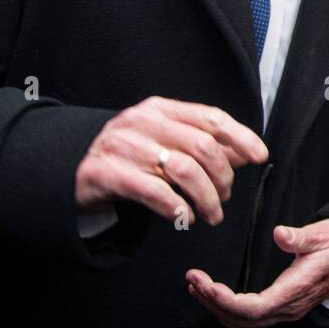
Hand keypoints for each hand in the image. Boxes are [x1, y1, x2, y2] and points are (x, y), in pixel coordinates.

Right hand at [74, 96, 266, 225]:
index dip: (240, 137)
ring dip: (206, 198)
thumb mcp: (164, 142)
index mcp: (161, 110)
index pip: (211, 118)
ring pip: (183, 170)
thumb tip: (244, 153)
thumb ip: (202, 145)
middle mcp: (143, 122)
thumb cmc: (127, 156)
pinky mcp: (106, 172)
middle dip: (223, 178)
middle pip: (202, 147)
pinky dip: (176, 207)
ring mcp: (123, 146)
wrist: (68, 167)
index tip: (260, 156)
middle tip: (224, 200)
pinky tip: (184, 217)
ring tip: (210, 215)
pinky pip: (152, 190)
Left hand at [186, 219, 328, 327]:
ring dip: (218, 308)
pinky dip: (229, 310)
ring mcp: (288, 309)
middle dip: (213, 302)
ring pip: (245, 322)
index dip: (224, 300)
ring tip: (197, 287)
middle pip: (243, 319)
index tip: (204, 281)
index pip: (253, 308)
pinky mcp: (284, 306)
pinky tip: (216, 295)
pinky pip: (252, 318)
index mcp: (297, 289)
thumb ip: (299, 237)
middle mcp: (290, 306)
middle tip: (193, 280)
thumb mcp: (322, 233)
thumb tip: (280, 234)